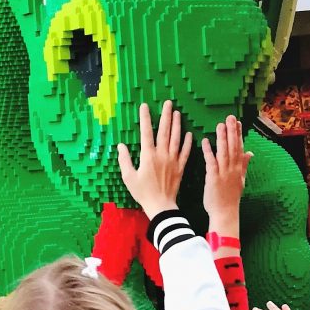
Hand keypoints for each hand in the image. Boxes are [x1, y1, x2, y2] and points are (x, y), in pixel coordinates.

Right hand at [117, 101, 191, 218]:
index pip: (146, 133)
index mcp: (148, 156)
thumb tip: (120, 146)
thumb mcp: (129, 177)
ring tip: (177, 113)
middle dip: (166, 116)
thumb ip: (124, 160)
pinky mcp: (181, 167)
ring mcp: (173, 160)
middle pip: (164, 131)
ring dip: (177, 125)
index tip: (145, 106)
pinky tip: (189, 133)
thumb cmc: (142, 193)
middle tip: (168, 103)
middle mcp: (161, 155)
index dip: (145, 118)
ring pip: (176, 138)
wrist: (161, 206)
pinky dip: (188, 142)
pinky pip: (185, 152)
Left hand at [202, 115, 251, 244]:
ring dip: (222, 138)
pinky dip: (209, 151)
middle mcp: (233, 168)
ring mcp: (224, 172)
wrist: (225, 213)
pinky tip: (206, 141)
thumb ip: (244, 165)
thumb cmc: (231, 198)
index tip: (238, 122)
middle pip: (234, 147)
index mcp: (239, 168)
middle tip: (230, 117)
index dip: (239, 134)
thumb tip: (250, 153)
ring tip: (220, 124)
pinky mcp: (214, 177)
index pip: (240, 147)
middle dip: (232, 131)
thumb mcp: (240, 180)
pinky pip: (211, 161)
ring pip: (224, 152)